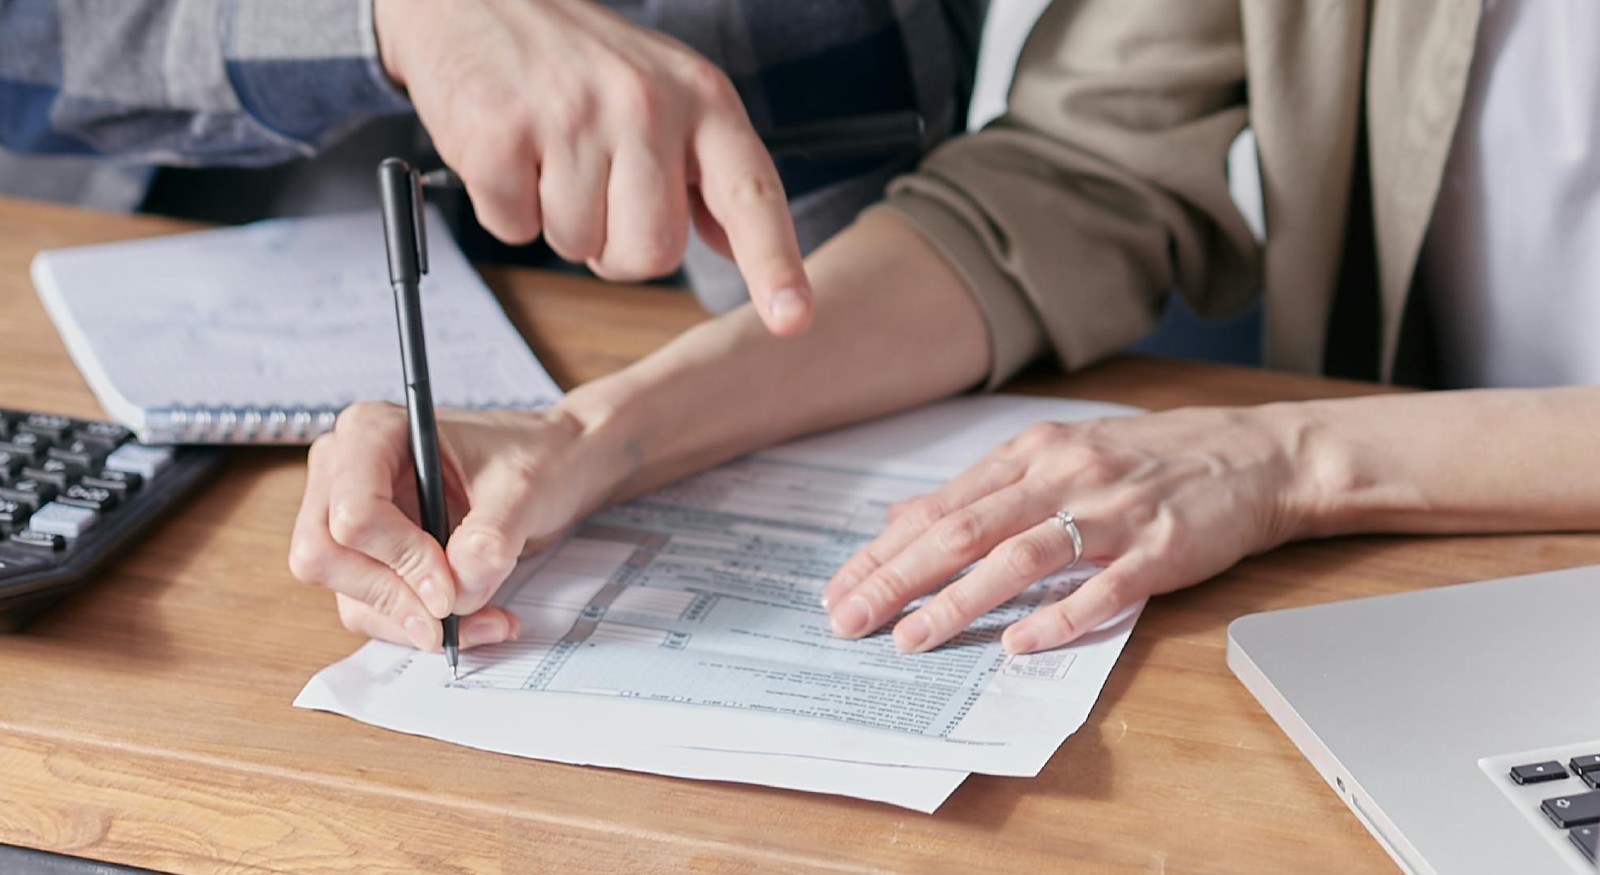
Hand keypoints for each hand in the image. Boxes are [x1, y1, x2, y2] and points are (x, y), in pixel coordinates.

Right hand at [288, 401, 613, 650]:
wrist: (552, 467)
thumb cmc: (534, 456)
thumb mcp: (524, 488)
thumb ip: (490, 539)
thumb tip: (457, 594)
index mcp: (373, 432)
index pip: (354, 512)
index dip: (400, 560)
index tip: (450, 589)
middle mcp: (345, 472)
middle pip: (325, 557)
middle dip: (394, 597)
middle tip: (455, 615)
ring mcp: (348, 516)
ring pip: (348, 593)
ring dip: (413, 621)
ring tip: (486, 620)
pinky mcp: (368, 557)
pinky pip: (372, 608)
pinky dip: (419, 625)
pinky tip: (474, 619)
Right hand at [373, 0, 812, 333]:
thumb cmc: (578, 59)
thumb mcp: (667, 92)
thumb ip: (706, 171)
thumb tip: (736, 246)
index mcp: (702, 99)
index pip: (751, 194)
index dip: (774, 264)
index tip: (792, 318)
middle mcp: (647, 105)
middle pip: (652, 253)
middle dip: (617, 247)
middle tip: (594, 187)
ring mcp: (572, 118)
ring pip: (579, 248)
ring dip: (557, 221)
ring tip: (548, 154)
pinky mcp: (501, 136)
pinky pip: (513, 228)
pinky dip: (505, 206)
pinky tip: (509, 150)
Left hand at [820, 406, 1309, 653]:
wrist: (1256, 454)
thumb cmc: (1148, 460)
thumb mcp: (1057, 454)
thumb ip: (982, 489)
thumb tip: (903, 519)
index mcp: (1032, 452)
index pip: (940, 507)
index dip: (884, 552)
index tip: (839, 588)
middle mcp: (1063, 474)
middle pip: (964, 530)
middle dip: (897, 579)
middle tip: (849, 619)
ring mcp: (1112, 512)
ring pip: (1020, 556)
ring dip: (959, 600)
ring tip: (913, 638)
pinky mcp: (1161, 549)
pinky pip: (1103, 587)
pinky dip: (1058, 616)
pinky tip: (1019, 643)